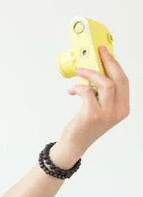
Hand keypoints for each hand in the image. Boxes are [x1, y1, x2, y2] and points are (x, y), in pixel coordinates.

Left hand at [56, 46, 129, 162]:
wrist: (74, 144)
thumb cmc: (85, 125)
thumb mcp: (100, 109)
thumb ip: (102, 94)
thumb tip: (96, 72)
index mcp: (123, 108)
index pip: (124, 81)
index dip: (116, 65)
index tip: (107, 54)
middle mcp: (118, 111)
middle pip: (119, 79)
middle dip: (108, 62)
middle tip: (98, 52)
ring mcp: (107, 114)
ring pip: (106, 84)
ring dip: (91, 73)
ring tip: (79, 70)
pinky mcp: (92, 115)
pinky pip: (88, 92)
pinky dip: (79, 87)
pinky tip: (72, 90)